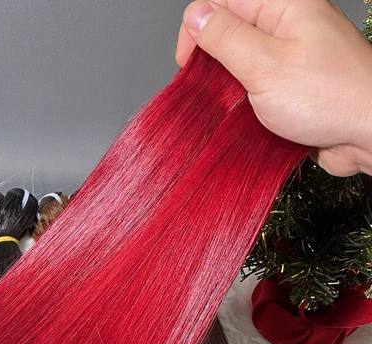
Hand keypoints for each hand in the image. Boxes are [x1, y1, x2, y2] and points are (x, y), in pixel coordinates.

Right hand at [176, 0, 371, 175]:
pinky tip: (243, 117)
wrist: (370, 131)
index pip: (221, 2)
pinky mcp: (290, 84)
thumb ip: (226, 38)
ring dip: (226, 86)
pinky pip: (254, 85)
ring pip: (239, 62)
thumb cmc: (329, 96)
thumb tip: (196, 15)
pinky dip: (242, 102)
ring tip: (230, 107)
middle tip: (211, 91)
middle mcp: (286, 25)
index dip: (197, 31)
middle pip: (228, 31)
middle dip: (210, 61)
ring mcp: (289, 55)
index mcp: (283, 6)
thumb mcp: (265, 64)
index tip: (189, 67)